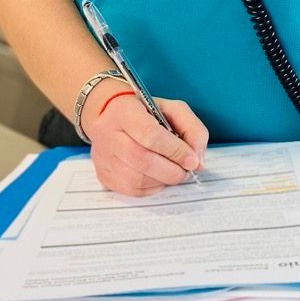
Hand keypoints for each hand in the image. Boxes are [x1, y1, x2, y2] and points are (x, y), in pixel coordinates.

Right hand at [83, 91, 208, 194]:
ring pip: (136, 179)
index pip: (150, 134)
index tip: (192, 160)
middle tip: (185, 170)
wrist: (113, 117)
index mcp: (124, 111)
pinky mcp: (103, 175)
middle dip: (171, 170)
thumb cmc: (146, 113)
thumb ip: (193, 130)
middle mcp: (107, 133)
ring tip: (172, 171)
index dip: (175, 151)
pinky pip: (131, 190)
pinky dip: (151, 187)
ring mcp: (102, 157)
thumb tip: (197, 162)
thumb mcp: (173, 110)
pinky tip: (157, 176)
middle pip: (142, 160)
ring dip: (163, 180)